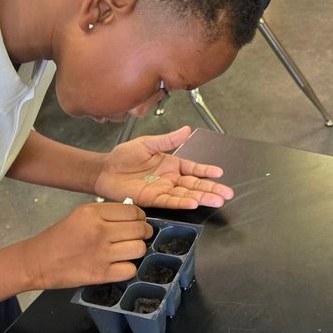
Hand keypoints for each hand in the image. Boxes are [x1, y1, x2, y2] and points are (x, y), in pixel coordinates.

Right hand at [21, 202, 150, 290]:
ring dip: (136, 251)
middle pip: (139, 229)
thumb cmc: (59, 237)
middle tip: (138, 237)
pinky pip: (130, 270)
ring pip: (139, 249)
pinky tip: (119, 266)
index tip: (138, 222)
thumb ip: (105, 214)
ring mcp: (101, 254)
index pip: (133, 211)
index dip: (140, 217)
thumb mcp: (79, 215)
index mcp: (93, 213)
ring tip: (127, 252)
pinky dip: (128, 269)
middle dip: (143, 233)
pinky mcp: (101, 274)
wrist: (37, 261)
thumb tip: (133, 217)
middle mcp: (100, 231)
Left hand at [93, 126, 233, 209]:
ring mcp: (162, 190)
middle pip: (195, 185)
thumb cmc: (124, 156)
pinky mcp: (152, 199)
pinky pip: (170, 201)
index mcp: (171, 164)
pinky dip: (182, 203)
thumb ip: (168, 140)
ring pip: (187, 195)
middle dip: (212, 189)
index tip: (220, 173)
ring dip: (202, 197)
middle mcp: (170, 178)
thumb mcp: (148, 143)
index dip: (206, 171)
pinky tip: (194, 203)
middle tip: (227, 194)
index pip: (193, 169)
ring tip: (217, 200)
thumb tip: (187, 130)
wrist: (105, 169)